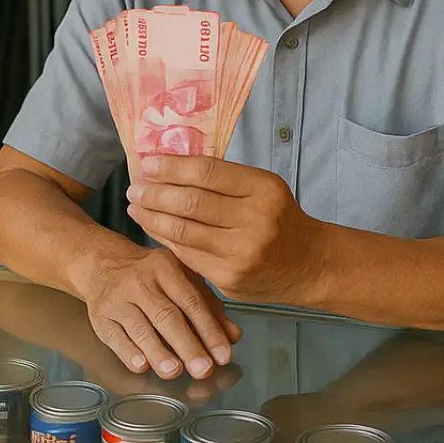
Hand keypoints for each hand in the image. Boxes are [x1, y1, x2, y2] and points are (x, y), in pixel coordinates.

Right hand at [0, 277, 242, 404]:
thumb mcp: (182, 280)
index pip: (191, 301)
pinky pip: (114, 336)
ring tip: (174, 372)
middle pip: (166, 316)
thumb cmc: (152, 276)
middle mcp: (140, 281)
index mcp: (166, 267)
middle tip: (204, 370)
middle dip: (187, 345)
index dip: (209, 330)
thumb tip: (234, 337)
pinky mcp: (99, 316)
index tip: (223, 355)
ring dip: (158, 351)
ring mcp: (117, 298)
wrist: (102, 264)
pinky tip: (141, 366)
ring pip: (139, 327)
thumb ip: (209, 307)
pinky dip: (128, 352)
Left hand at [126, 155, 328, 304]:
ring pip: (183, 231)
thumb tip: (169, 165)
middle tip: (134, 187)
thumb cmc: (278, 218)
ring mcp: (241, 253)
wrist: (309, 265)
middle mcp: (255, 220)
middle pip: (190, 203)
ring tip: (135, 207)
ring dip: (152, 217)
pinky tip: (153, 228)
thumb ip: (223, 179)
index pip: (207, 173)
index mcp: (263, 189)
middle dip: (154, 193)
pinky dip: (165, 240)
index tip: (147, 163)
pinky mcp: (229, 279)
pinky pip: (187, 255)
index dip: (172, 167)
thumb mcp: (262, 188)